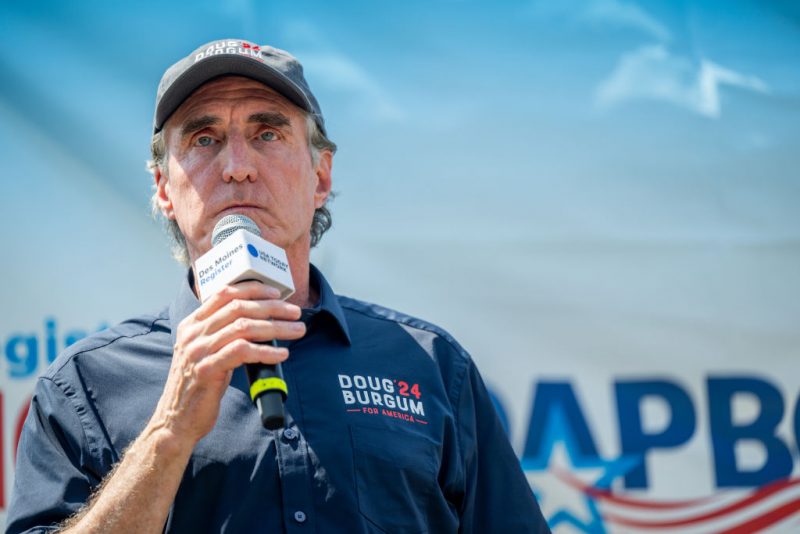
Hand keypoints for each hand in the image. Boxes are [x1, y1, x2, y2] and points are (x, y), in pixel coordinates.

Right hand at [148, 282, 304, 447]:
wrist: (176, 420)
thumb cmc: (198, 386)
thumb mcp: (205, 353)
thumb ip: (222, 335)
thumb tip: (260, 323)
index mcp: (192, 325)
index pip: (224, 294)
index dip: (252, 289)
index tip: (276, 293)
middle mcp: (193, 333)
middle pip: (239, 308)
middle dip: (272, 307)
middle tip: (295, 312)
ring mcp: (198, 351)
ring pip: (244, 327)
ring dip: (276, 327)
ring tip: (297, 330)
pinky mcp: (207, 370)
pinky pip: (242, 352)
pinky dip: (266, 351)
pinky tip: (282, 354)